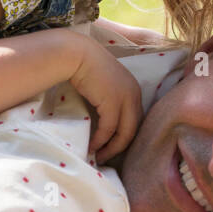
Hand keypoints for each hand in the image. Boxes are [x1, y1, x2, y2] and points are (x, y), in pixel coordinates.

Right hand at [69, 37, 141, 160]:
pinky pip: (109, 129)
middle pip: (133, 129)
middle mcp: (134, 95)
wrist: (77, 54)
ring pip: (124, 133)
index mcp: (133, 90)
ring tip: (99, 156)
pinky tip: (92, 146)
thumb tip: (102, 118)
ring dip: (111, 148)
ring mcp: (125, 99)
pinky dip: (101, 140)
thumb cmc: (85, 67)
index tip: (112, 146)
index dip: (125, 135)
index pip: (135, 119)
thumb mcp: (104, 83)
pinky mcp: (112, 103)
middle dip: (120, 146)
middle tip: (107, 157)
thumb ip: (108, 98)